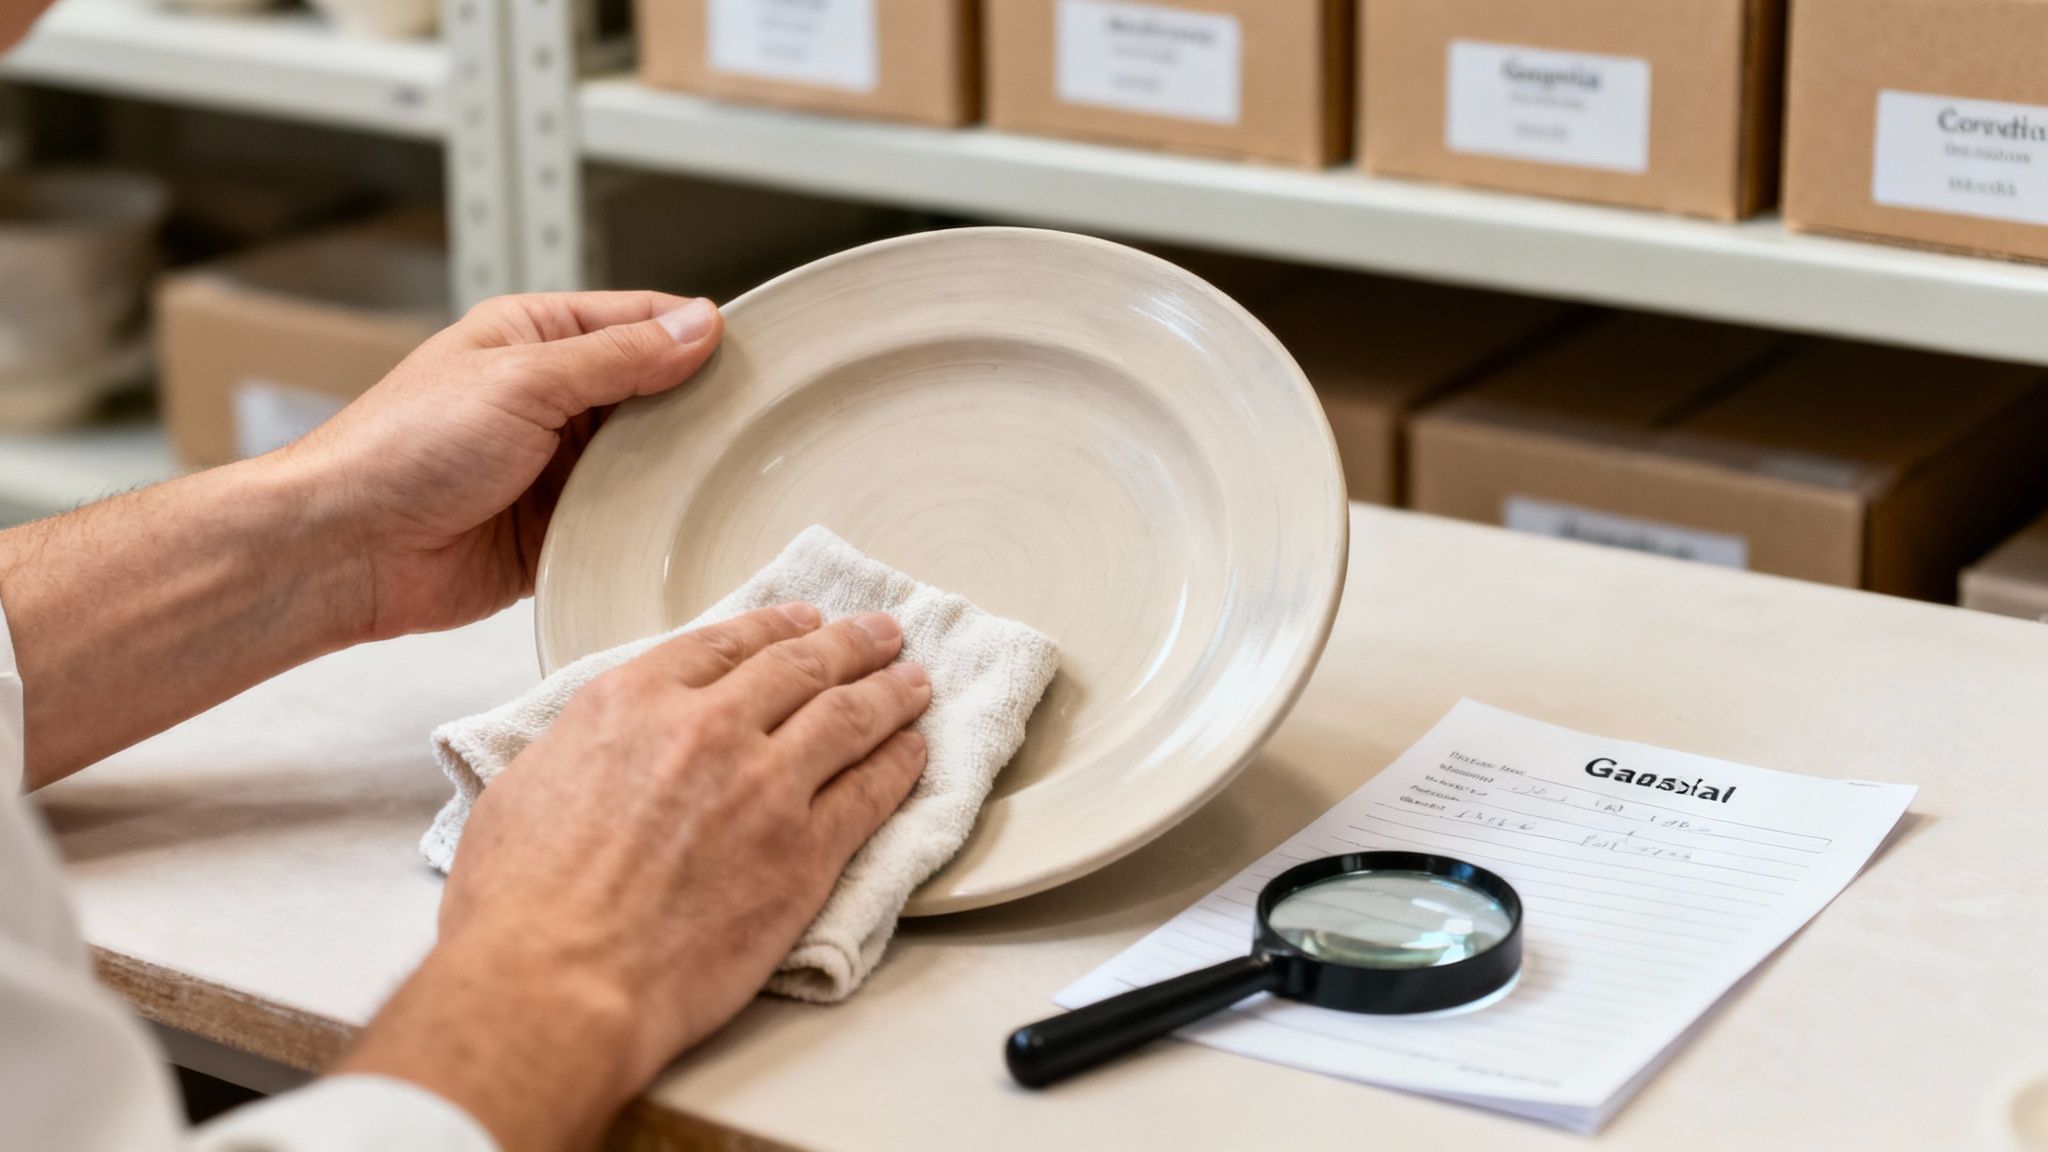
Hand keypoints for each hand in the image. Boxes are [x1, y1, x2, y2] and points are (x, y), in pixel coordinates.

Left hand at [291, 291, 722, 642]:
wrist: (346, 550)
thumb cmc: (404, 449)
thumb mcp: (523, 381)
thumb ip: (617, 357)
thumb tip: (698, 326)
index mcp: (534, 338)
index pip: (639, 321)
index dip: (696, 336)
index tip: (758, 359)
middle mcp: (549, 399)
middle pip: (653, 393)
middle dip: (698, 409)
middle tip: (761, 428)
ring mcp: (554, 468)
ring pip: (646, 461)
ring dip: (677, 471)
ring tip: (735, 479)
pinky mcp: (557, 531)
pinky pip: (623, 522)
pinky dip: (650, 524)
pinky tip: (688, 527)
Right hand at [338, 605, 932, 1151]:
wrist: (559, 982)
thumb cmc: (522, 906)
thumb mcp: (526, 787)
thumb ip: (582, 748)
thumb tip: (604, 748)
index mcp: (632, 702)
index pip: (724, 643)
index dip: (775, 627)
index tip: (803, 622)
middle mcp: (707, 728)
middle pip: (799, 667)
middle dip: (849, 644)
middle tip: (881, 634)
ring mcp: (766, 786)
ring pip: (849, 717)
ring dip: (890, 692)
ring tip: (914, 681)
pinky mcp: (806, 852)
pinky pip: (872, 791)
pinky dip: (900, 764)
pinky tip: (914, 752)